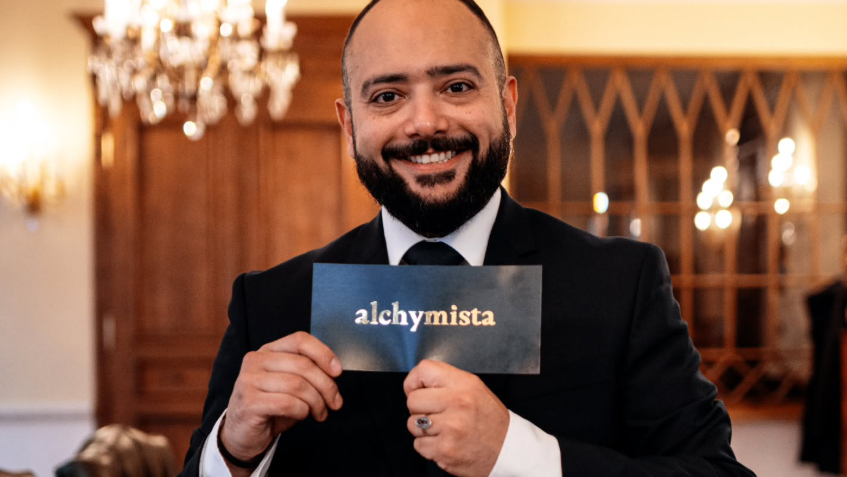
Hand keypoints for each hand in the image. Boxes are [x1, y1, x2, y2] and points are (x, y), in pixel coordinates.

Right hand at [220, 332, 342, 462]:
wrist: (243, 433)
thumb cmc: (271, 406)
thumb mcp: (290, 383)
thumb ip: (308, 373)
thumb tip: (335, 373)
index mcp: (269, 350)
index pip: (300, 340)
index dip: (323, 353)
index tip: (337, 372)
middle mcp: (256, 360)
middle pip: (303, 365)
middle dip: (326, 386)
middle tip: (335, 402)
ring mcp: (249, 380)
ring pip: (297, 385)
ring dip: (316, 402)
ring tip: (319, 413)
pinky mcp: (249, 402)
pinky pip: (287, 403)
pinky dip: (302, 411)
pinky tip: (301, 415)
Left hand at [404, 360, 508, 476]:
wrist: (508, 450)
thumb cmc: (489, 418)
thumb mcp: (475, 388)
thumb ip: (447, 381)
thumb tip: (417, 382)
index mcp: (464, 383)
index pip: (423, 370)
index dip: (414, 381)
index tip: (418, 390)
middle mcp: (457, 402)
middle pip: (412, 400)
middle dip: (419, 408)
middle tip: (434, 414)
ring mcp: (450, 428)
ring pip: (412, 424)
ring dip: (423, 429)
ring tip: (442, 429)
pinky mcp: (445, 450)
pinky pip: (418, 445)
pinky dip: (428, 446)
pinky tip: (445, 442)